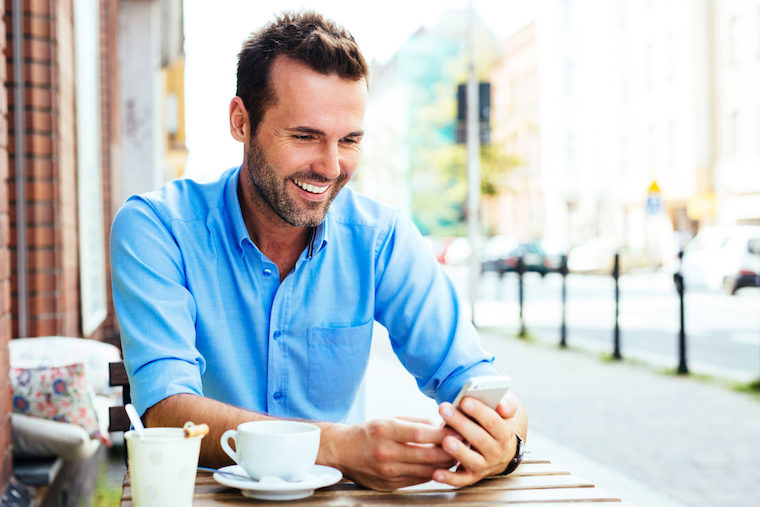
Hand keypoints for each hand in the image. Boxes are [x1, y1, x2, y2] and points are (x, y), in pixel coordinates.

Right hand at [322, 417, 457, 490]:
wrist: (342, 452)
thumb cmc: (368, 432)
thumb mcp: (389, 419)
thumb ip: (415, 423)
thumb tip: (441, 426)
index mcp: (385, 431)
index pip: (421, 434)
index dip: (443, 434)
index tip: (457, 431)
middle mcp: (386, 453)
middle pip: (427, 456)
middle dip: (450, 451)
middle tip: (464, 445)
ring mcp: (387, 472)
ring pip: (425, 471)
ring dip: (445, 465)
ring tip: (457, 457)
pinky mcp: (389, 485)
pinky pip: (418, 480)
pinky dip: (432, 474)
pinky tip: (440, 467)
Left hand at [433, 393, 523, 486]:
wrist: (505, 450)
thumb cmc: (500, 423)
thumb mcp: (510, 412)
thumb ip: (508, 405)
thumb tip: (502, 405)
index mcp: (505, 434)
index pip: (493, 422)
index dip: (479, 411)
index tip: (464, 400)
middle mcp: (496, 452)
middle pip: (479, 438)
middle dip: (460, 423)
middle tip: (444, 409)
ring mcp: (485, 466)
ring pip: (472, 461)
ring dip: (458, 452)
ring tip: (445, 441)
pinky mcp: (472, 476)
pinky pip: (461, 480)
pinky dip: (449, 478)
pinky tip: (436, 473)